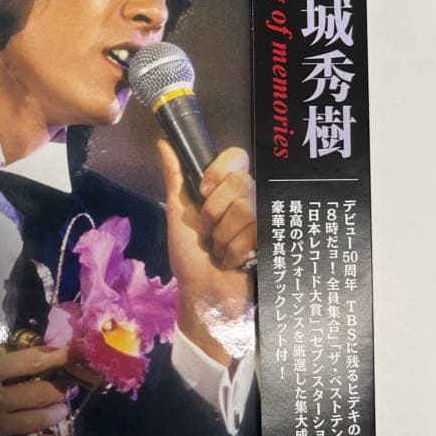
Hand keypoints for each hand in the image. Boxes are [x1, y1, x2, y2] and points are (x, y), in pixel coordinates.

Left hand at [158, 140, 255, 365]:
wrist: (203, 293)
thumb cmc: (190, 256)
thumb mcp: (178, 214)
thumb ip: (176, 178)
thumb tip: (164, 143)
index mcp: (225, 190)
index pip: (237, 157)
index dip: (220, 172)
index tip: (204, 192)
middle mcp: (247, 199)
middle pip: (241, 182)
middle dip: (214, 212)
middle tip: (208, 232)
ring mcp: (262, 219)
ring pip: (246, 208)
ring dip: (223, 236)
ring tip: (219, 250)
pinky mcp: (271, 240)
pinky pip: (254, 232)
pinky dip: (234, 251)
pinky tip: (233, 261)